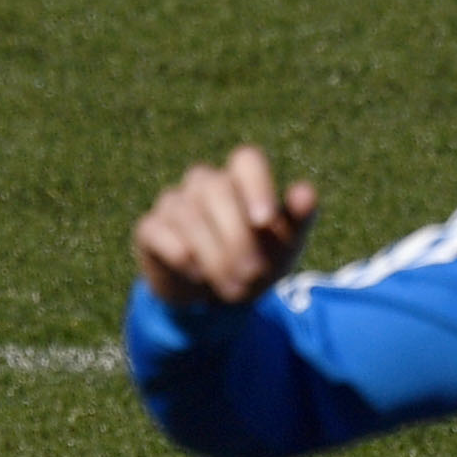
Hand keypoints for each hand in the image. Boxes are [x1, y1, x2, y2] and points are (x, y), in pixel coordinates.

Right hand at [133, 144, 318, 311]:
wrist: (214, 296)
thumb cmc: (256, 259)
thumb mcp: (284, 245)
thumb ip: (298, 218)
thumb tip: (306, 192)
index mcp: (241, 178)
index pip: (246, 160)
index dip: (256, 185)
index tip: (264, 221)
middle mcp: (205, 183)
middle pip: (218, 190)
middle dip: (237, 236)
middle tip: (252, 274)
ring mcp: (174, 202)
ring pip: (189, 215)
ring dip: (214, 255)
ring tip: (232, 287)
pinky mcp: (150, 228)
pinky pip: (157, 230)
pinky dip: (178, 252)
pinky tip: (196, 272)